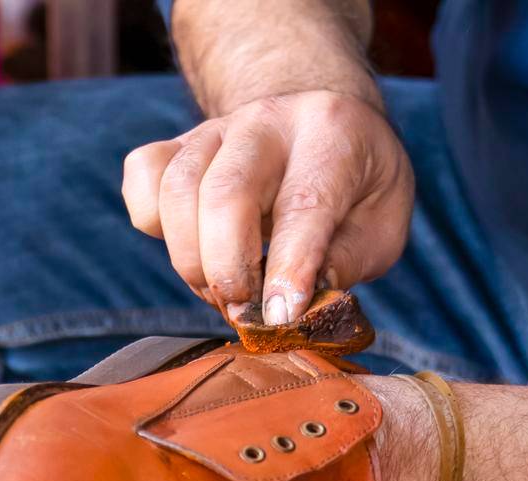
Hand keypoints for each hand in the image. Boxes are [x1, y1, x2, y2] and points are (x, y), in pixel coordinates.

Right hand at [122, 90, 413, 325]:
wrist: (315, 117)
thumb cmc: (352, 182)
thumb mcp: (384, 220)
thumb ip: (349, 260)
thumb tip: (299, 304)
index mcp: (332, 132)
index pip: (304, 204)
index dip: (289, 267)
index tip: (281, 316)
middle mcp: (268, 120)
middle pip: (226, 193)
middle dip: (227, 269)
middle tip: (242, 311)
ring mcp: (214, 128)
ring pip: (177, 191)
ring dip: (191, 260)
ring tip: (221, 290)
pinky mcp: (174, 143)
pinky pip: (143, 180)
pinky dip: (153, 224)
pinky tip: (190, 244)